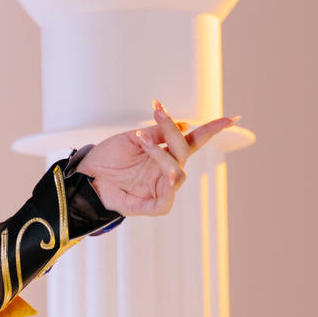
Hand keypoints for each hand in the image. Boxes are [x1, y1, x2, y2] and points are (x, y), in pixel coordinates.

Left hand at [81, 102, 242, 217]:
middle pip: (184, 151)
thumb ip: (156, 132)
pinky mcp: (150, 205)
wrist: (85, 176)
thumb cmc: (108, 157)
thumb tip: (184, 125)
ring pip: (176, 172)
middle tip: (157, 110)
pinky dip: (168, 187)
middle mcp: (166, 170)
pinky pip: (166, 200)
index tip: (232, 119)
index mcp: (165, 153)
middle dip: (172, 131)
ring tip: (141, 140)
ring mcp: (159, 187)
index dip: (212, 130)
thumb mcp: (132, 138)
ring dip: (161, 154)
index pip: (193, 140)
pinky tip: (166, 174)